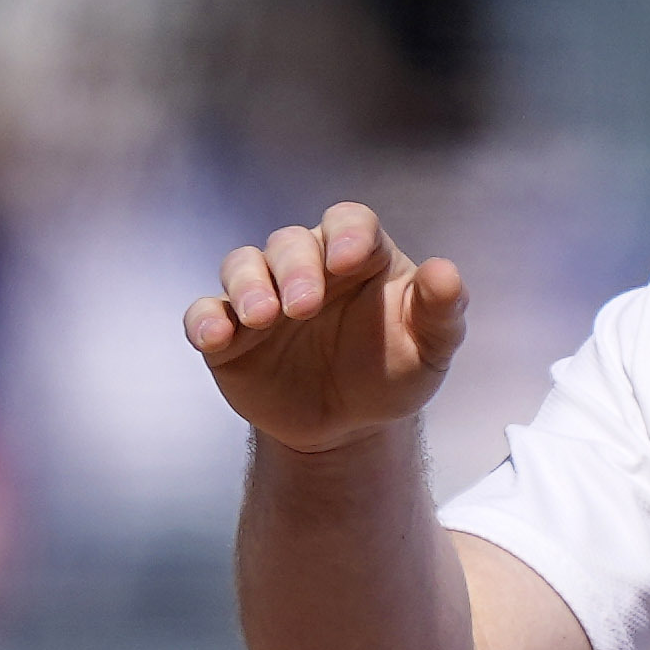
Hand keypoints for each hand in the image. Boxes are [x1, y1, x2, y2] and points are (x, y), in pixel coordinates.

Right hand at [184, 202, 467, 450]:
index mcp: (358, 254)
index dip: (346, 234)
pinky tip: (215, 338)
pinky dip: (205, 321)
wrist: (348, 427)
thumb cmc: (391, 373)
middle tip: (303, 307)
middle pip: (289, 242)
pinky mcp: (230, 333)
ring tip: (261, 318)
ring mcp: (264, 295)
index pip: (349, 221)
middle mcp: (307, 265)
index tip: (348, 260)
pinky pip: (206, 313)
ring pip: (242, 266)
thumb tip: (445, 272)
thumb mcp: (429, 349)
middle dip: (294, 269)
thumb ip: (442, 310)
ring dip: (247, 286)